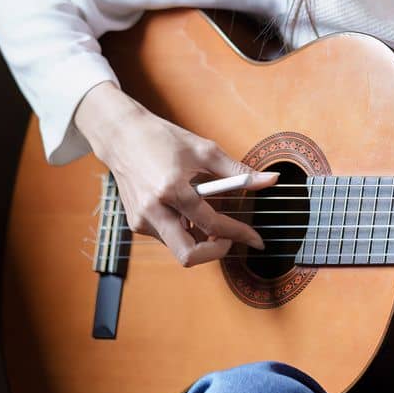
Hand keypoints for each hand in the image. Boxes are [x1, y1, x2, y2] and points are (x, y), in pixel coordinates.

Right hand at [73, 83, 277, 268]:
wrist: (122, 136)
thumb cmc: (163, 139)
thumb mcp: (204, 151)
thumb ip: (238, 172)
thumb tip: (271, 180)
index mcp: (171, 189)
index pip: (211, 224)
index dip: (239, 234)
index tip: (256, 240)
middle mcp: (153, 210)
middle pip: (188, 256)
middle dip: (215, 253)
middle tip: (230, 238)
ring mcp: (141, 220)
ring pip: (179, 248)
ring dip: (200, 238)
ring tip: (206, 210)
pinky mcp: (136, 223)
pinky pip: (168, 237)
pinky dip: (185, 230)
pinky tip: (186, 208)